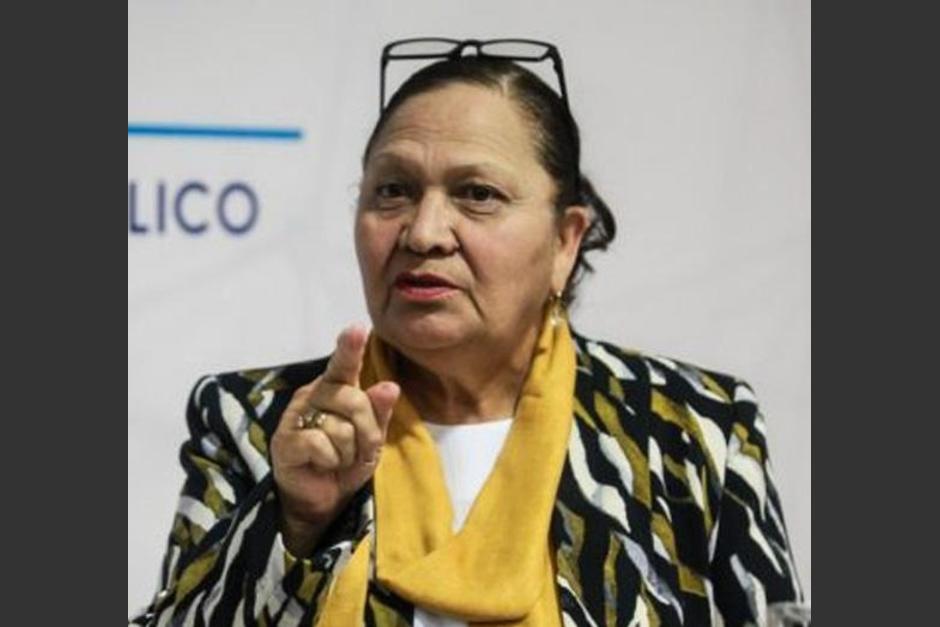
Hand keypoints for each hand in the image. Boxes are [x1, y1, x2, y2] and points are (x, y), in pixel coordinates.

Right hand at [270, 325, 399, 555]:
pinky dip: (330, 460)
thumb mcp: (371, 438)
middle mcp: (313, 395)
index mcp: (335, 388)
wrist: (321, 499)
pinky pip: (320, 443)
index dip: (349, 347)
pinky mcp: (285, 441)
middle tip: (359, 450)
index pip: (344, 364)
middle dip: (366, 432)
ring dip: (348, 451)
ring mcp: (295, 416)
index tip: (357, 329)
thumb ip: (379, 412)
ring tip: (339, 459)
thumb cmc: (346, 461)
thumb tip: (390, 386)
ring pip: (339, 426)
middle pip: (353, 400)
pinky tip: (322, 464)